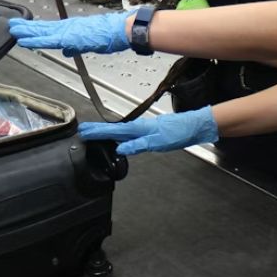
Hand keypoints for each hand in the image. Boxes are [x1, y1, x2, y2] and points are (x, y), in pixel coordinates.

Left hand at [8, 12, 131, 56]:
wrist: (120, 30)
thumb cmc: (109, 35)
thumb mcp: (88, 43)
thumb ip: (74, 47)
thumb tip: (66, 51)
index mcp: (70, 29)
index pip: (48, 29)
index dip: (35, 29)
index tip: (23, 28)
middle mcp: (66, 27)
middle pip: (41, 28)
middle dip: (26, 27)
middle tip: (11, 25)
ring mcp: (66, 31)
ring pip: (41, 32)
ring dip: (26, 32)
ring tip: (13, 30)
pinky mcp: (68, 37)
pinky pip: (47, 40)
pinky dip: (34, 41)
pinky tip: (24, 41)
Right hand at [79, 107, 218, 155]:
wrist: (193, 126)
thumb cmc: (178, 132)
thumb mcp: (158, 142)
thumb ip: (138, 145)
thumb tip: (120, 150)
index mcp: (138, 128)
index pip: (113, 131)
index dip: (97, 132)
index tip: (84, 131)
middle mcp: (138, 126)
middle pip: (113, 129)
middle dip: (97, 130)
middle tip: (82, 131)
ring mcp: (142, 128)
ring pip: (119, 130)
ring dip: (105, 132)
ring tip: (94, 134)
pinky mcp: (147, 131)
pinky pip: (126, 133)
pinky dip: (117, 135)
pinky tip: (117, 139)